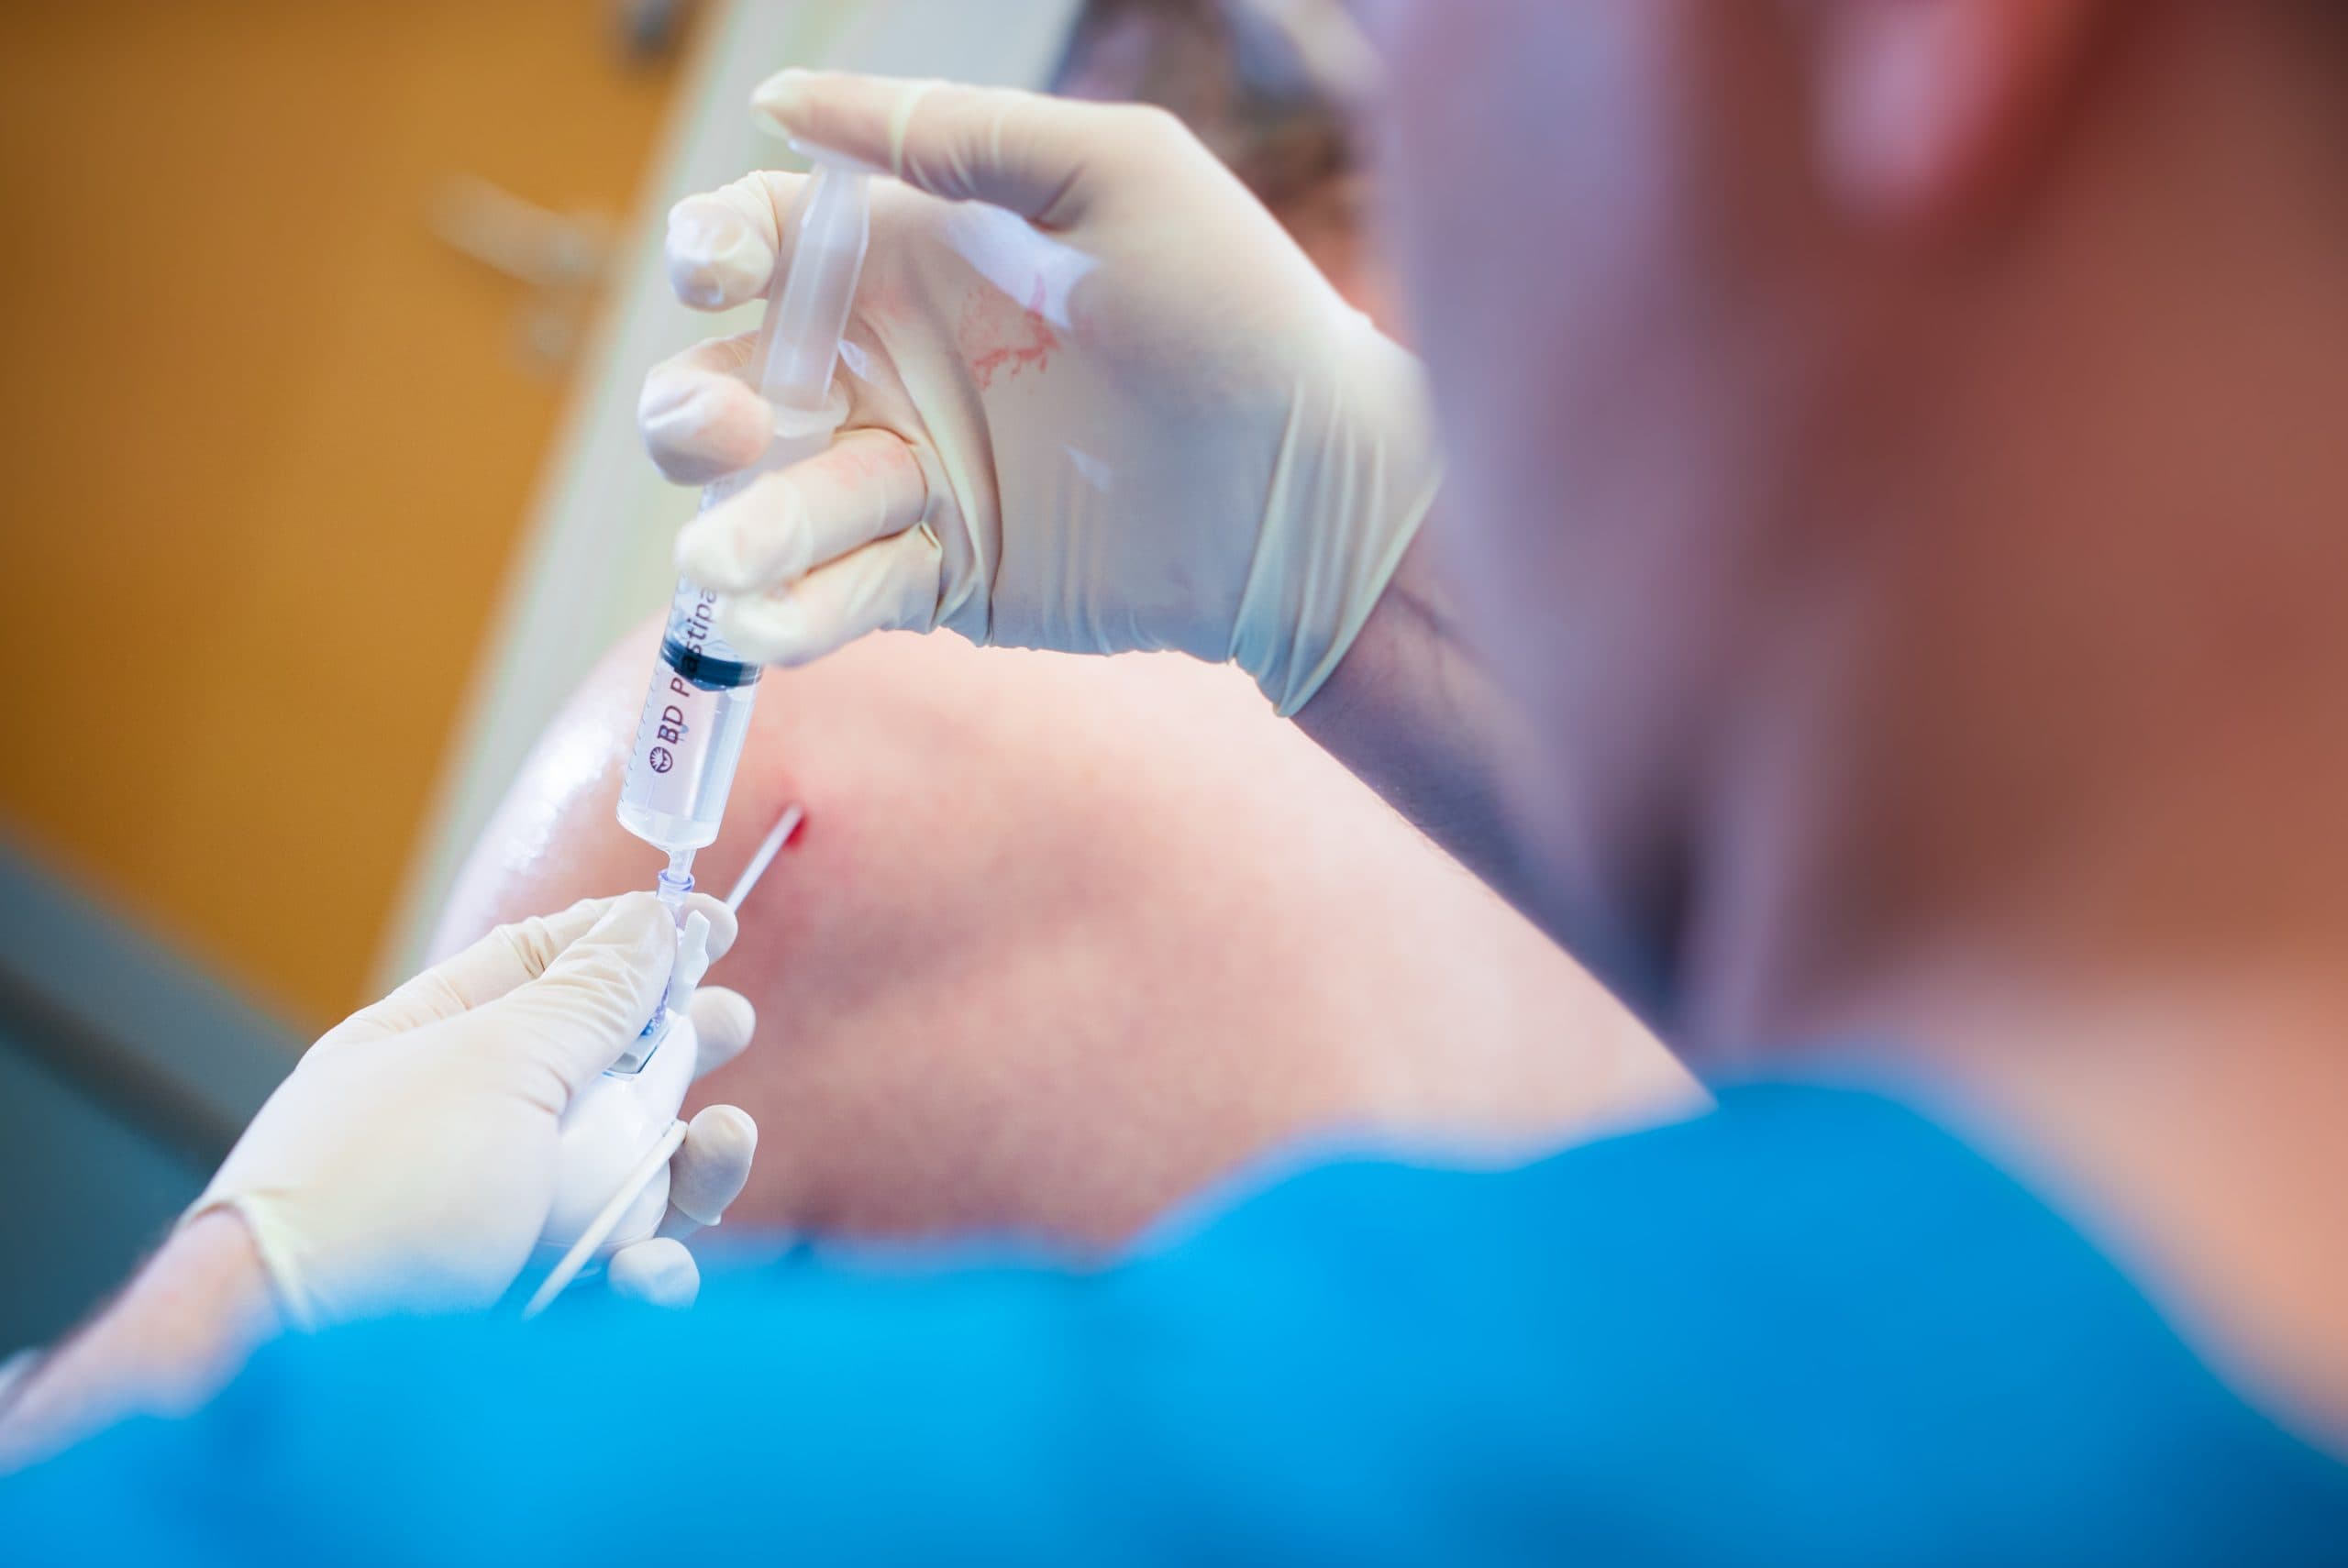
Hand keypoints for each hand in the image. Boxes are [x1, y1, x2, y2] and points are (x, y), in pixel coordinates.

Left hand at [188, 893, 757, 1327]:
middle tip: (730, 1026)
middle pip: (608, 1069)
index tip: (717, 926)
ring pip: (635, 1177)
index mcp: (440, 1040)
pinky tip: (647, 1275)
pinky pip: (620, 1275)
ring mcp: (508, 1219)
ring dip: (693, 1163)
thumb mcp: (493, 1063)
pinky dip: (652, 1273)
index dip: (633, 940)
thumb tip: (651, 917)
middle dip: (680, 1047)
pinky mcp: (535, 1302)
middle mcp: (478, 1125)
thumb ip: (588, 995)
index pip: (549, 964)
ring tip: (723, 1145)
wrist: (296, 1365)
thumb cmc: (377, 1189)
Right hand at [642, 70, 1441, 713]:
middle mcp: (898, 369)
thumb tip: (783, 100)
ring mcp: (916, 483)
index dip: (712, 251)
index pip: (768, 245)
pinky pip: (838, 597)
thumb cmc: (1241, 313)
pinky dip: (786, 616)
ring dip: (733, 527)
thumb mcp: (1116, 173)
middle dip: (696, 410)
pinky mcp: (944, 582)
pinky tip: (754, 622)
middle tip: (731, 429)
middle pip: (737, 385)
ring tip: (722, 557)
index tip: (716, 271)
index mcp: (920, 259)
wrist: (1317, 494)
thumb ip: (956, 131)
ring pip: (774, 503)